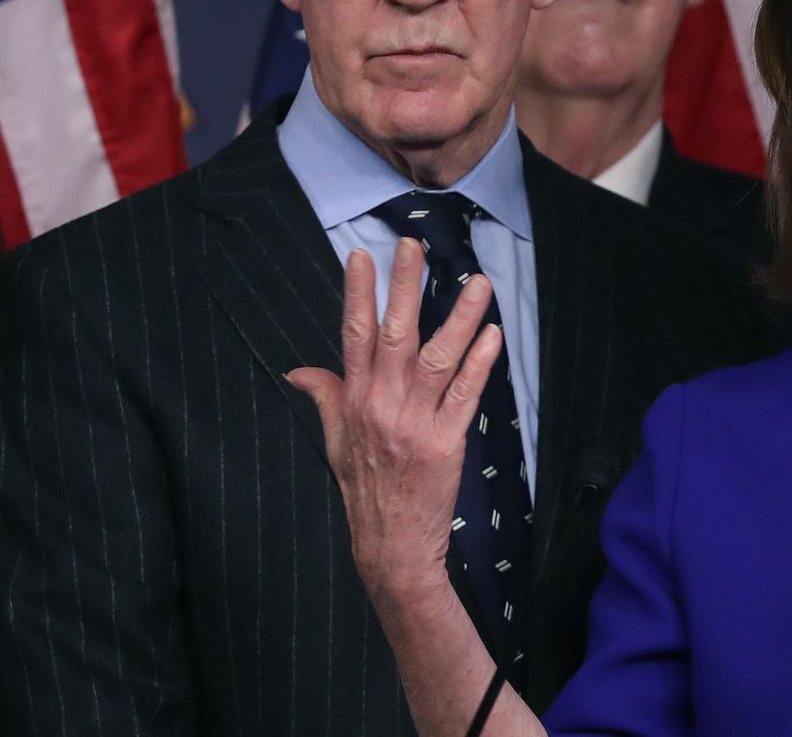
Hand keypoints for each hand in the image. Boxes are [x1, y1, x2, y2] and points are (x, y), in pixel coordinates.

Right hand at [288, 239, 504, 604]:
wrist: (390, 547)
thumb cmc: (365, 491)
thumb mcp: (334, 443)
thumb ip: (325, 398)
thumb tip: (299, 370)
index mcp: (354, 400)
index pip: (352, 335)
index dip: (358, 293)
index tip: (363, 255)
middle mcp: (381, 405)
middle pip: (393, 335)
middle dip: (404, 287)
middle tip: (413, 244)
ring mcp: (413, 423)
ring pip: (437, 358)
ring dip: (459, 317)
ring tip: (477, 282)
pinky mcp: (445, 443)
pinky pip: (465, 396)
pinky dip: (480, 364)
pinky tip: (493, 335)